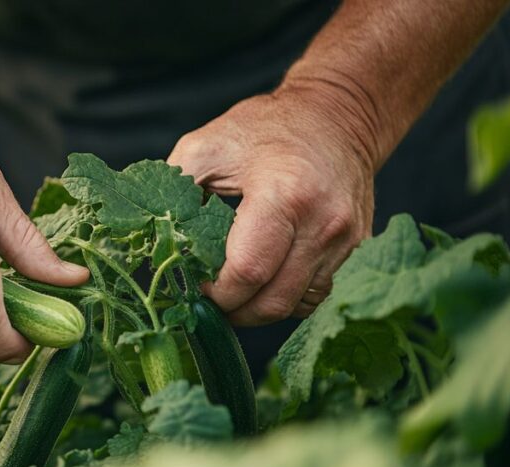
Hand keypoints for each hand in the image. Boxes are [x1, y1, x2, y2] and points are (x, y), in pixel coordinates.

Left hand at [168, 80, 375, 324]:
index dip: (215, 292)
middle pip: (272, 301)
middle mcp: (322, 224)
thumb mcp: (206, 147)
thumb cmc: (264, 128)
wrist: (336, 113)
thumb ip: (175, 193)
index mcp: (283, 196)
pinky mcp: (355, 247)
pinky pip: (317, 294)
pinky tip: (265, 283)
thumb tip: (154, 242)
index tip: (196, 285)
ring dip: (260, 310)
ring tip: (235, 293)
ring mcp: (344, 240)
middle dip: (234, 310)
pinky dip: (286, 298)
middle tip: (210, 301)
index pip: (247, 273)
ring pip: (297, 305)